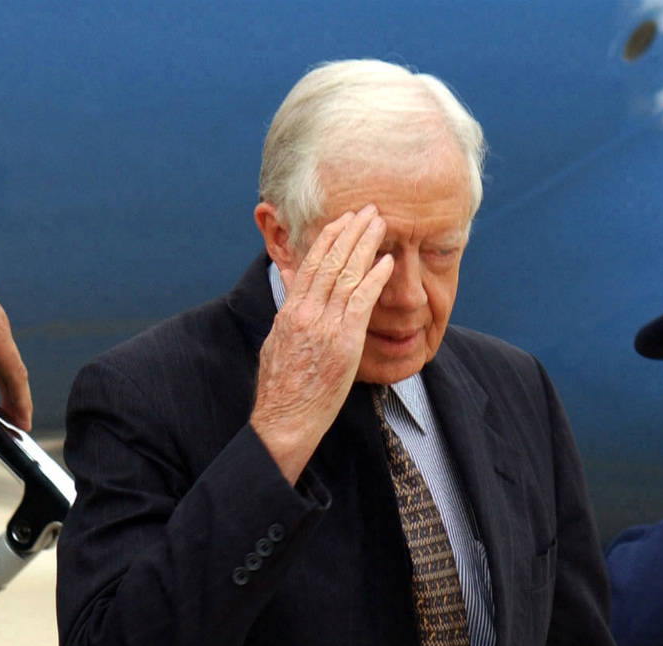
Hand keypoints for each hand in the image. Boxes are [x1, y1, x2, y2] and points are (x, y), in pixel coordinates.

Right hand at [251, 205, 394, 482]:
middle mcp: (305, 312)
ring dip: (366, 245)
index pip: (309, 265)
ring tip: (380, 224)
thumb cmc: (281, 390)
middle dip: (350, 232)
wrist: (285, 418)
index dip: (327, 239)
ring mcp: (324, 326)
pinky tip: (387, 262)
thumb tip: (289, 303)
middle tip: (367, 210)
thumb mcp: (275, 346)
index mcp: (289, 311)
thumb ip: (286, 320)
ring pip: (346, 274)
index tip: (341, 221)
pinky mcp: (343, 342)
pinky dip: (375, 278)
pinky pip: (362, 301)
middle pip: (330, 261)